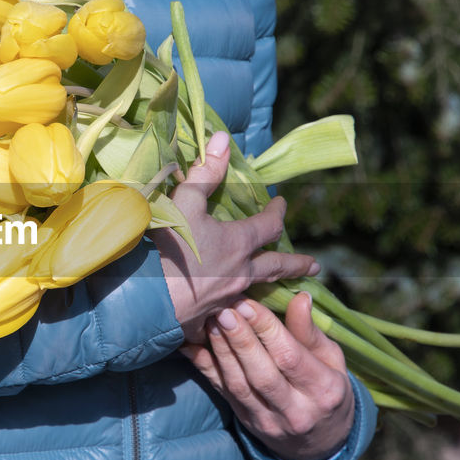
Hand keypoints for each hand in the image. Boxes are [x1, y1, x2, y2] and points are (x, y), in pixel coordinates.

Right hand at [151, 130, 318, 341]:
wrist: (144, 298)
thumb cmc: (167, 246)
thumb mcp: (184, 202)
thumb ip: (205, 173)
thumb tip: (223, 139)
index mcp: (239, 244)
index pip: (269, 225)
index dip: (278, 211)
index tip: (281, 203)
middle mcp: (240, 274)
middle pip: (277, 267)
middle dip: (297, 264)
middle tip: (315, 267)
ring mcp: (226, 300)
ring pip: (255, 292)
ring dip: (267, 287)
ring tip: (274, 287)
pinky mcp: (208, 319)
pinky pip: (228, 314)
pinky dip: (234, 309)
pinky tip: (232, 311)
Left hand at [179, 293, 353, 459]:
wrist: (320, 443)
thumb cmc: (328, 389)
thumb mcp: (332, 361)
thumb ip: (311, 332)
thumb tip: (300, 298)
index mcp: (324, 391)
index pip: (290, 357)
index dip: (267, 329)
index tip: (249, 303)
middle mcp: (296, 411)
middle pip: (262, 374)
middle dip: (240, 340)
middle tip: (225, 311)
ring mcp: (269, 421)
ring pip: (239, 386)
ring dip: (221, 352)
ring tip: (211, 323)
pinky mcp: (247, 422)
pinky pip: (223, 393)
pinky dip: (206, 369)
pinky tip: (192, 347)